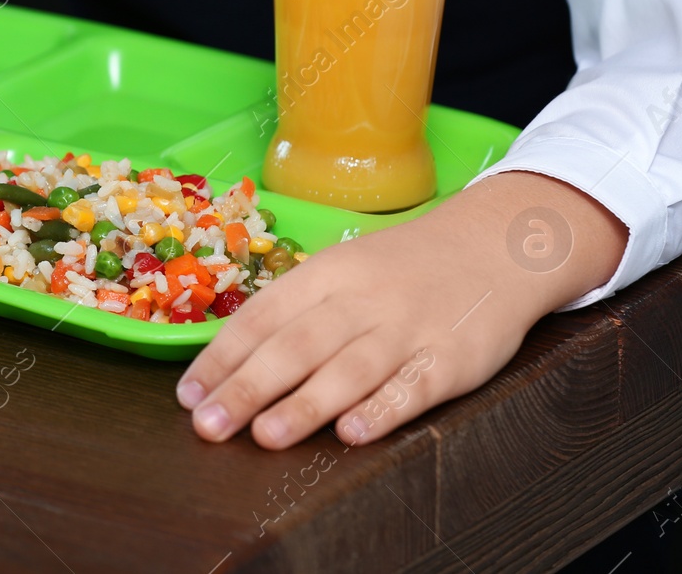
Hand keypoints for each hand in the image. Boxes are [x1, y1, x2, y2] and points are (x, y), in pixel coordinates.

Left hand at [175, 172, 629, 448]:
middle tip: (208, 425)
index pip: (262, 316)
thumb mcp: (343, 272)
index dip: (222, 356)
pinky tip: (351, 433)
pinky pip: (412, 387)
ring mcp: (407, 329)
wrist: (494, 246)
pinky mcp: (451, 360)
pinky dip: (382, 409)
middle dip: (247, 386)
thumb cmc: (400, 269)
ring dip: (305, 404)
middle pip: (297, 344)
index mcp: (325, 274)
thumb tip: (226, 362)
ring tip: (265, 435)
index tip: (187, 395)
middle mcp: (361, 299)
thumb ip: (293, 312)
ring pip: (349, 368)